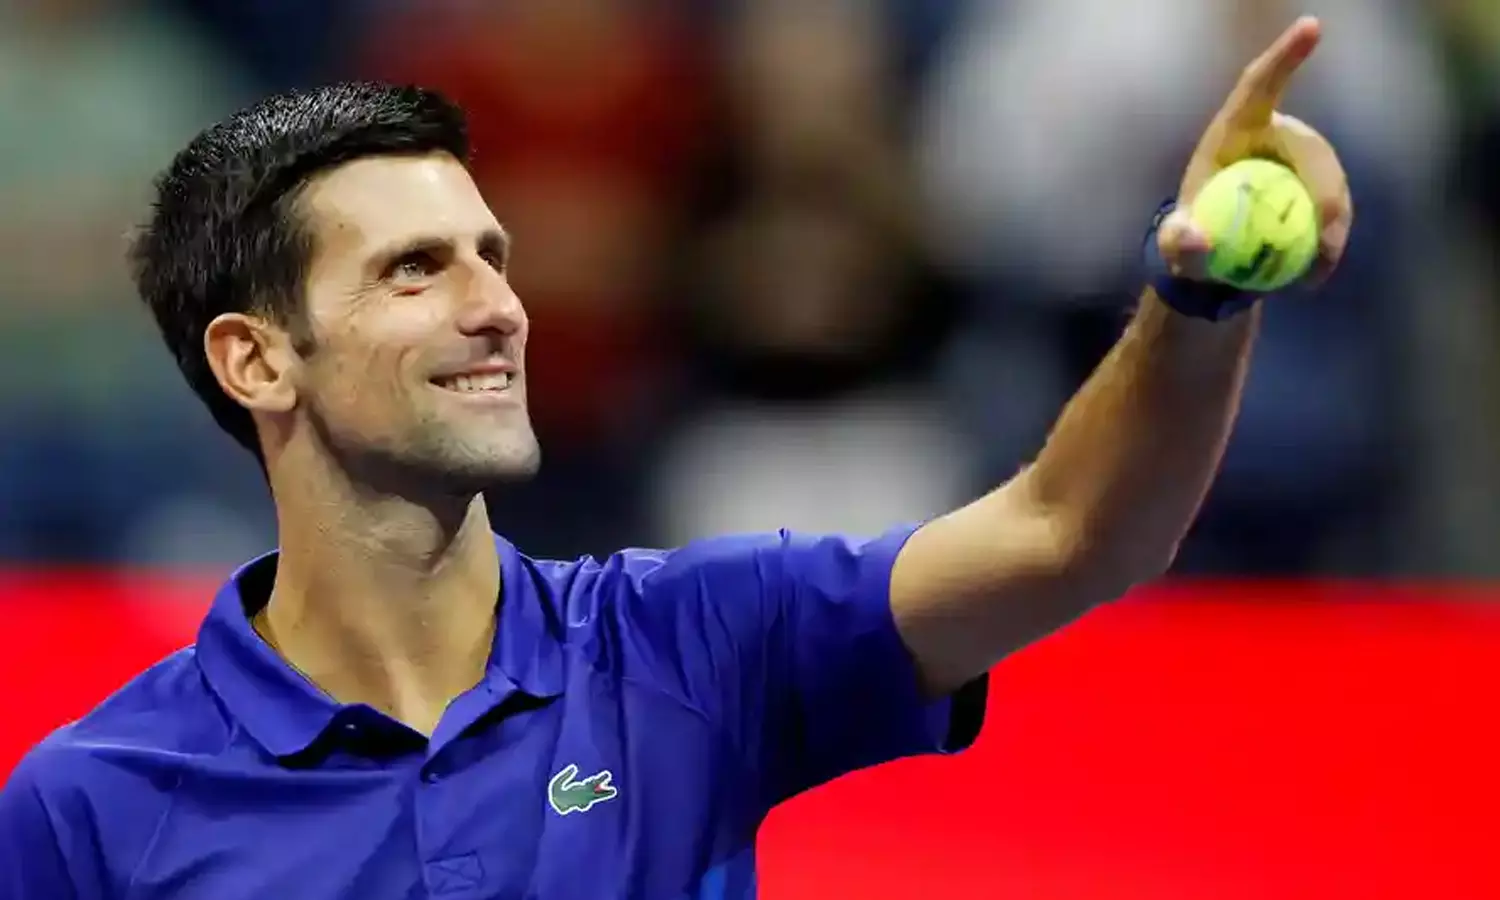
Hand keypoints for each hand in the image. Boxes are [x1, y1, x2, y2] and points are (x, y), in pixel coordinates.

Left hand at [1158, 16, 1352, 286]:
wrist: (1212, 264)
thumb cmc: (1188, 246)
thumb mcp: (1177, 250)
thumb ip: (1179, 245)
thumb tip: (1193, 238)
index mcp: (1234, 131)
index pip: (1260, 86)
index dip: (1285, 56)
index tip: (1312, 26)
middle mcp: (1274, 136)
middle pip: (1312, 150)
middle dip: (1328, 192)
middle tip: (1324, 243)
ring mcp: (1300, 162)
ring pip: (1333, 183)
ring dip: (1333, 227)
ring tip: (1312, 274)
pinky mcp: (1317, 188)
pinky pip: (1336, 209)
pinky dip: (1331, 243)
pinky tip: (1312, 278)